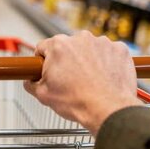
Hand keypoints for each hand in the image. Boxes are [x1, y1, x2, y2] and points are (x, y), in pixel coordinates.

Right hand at [24, 31, 141, 134]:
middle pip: (68, 46)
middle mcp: (80, 38)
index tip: (49, 70)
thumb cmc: (78, 102)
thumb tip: (30, 81)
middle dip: (67, 60)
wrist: (108, 110)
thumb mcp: (43, 95)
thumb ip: (31, 83)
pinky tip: (104, 77)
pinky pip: (109, 52)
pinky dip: (107, 62)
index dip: (44, 60)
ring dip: (88, 60)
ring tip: (90, 80)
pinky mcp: (119, 49)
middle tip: (70, 79)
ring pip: (89, 48)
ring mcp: (102, 42)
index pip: (43, 47)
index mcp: (58, 45)